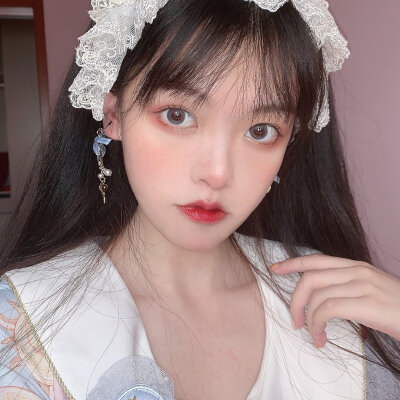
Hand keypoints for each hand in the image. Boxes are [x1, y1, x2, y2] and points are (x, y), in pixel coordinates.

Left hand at [269, 254, 399, 348]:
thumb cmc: (396, 308)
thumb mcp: (369, 289)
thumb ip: (345, 286)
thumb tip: (318, 296)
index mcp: (355, 266)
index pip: (316, 259)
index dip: (293, 263)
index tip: (275, 269)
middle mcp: (357, 271)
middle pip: (310, 277)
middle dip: (295, 299)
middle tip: (294, 320)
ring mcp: (362, 285)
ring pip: (317, 296)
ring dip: (308, 319)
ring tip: (313, 334)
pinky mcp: (367, 303)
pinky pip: (327, 311)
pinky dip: (318, 325)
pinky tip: (321, 338)